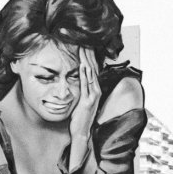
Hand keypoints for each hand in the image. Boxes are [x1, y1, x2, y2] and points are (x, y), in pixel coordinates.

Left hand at [69, 46, 101, 166]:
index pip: (92, 70)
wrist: (81, 132)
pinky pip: (86, 85)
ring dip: (86, 61)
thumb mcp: (81, 102)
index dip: (89, 58)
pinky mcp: (88, 101)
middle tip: (85, 41)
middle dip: (89, 55)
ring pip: (90, 75)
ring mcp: (93, 96)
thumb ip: (81, 92)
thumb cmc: (80, 118)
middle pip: (93, 69)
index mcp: (94, 90)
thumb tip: (76, 84)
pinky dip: (84, 75)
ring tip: (83, 49)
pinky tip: (82, 66)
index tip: (85, 46)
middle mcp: (96, 91)